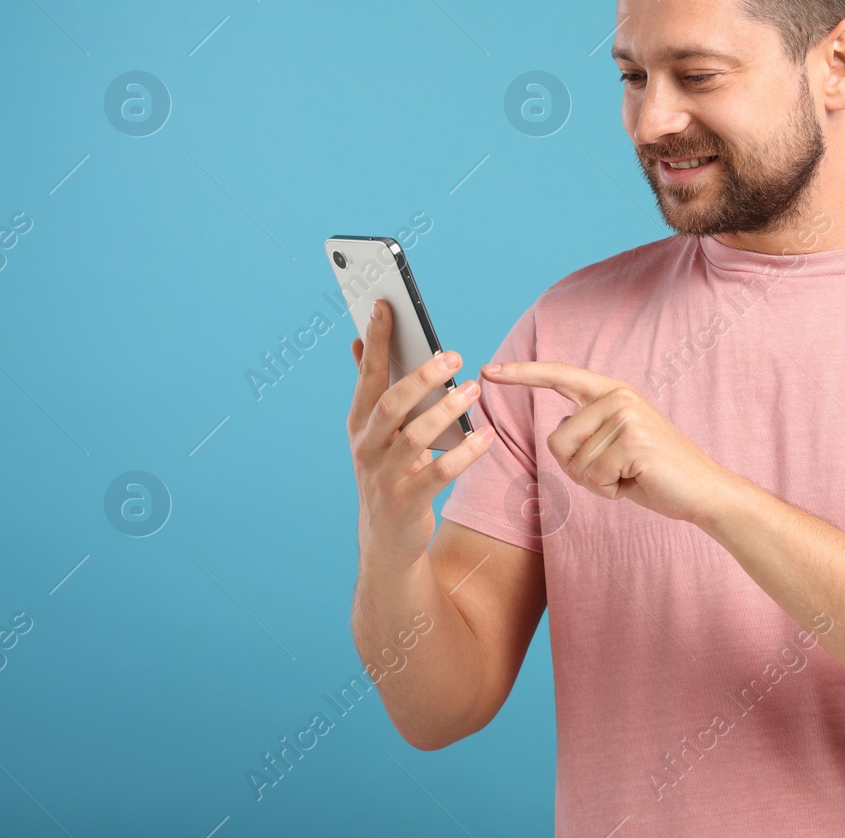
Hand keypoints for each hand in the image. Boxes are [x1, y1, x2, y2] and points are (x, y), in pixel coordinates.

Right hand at [348, 300, 494, 571]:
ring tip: (474, 389)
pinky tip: (488, 436)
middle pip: (391, 403)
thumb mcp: (373, 432)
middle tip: (453, 355)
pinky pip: (440, 472)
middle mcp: (367, 446)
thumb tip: (356, 340)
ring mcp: (385, 475)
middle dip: (420, 376)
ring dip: (447, 409)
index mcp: (359, 423)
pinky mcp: (408, 500)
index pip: (367, 375)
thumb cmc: (388, 472)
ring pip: (415, 436)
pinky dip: (466, 452)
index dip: (374, 340)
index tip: (384, 305)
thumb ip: (371, 389)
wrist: (386, 540)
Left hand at [479, 361, 743, 524]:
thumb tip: (559, 429)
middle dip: (579, 470)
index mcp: (612, 392)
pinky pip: (593, 477)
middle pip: (557, 441)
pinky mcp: (632, 439)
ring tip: (631, 474)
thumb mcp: (616, 444)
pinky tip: (636, 481)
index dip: (521, 374)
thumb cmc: (655, 473)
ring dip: (598, 482)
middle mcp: (617, 396)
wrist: (703, 491)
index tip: (487, 370)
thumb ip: (587, 432)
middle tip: (619, 471)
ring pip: (574, 463)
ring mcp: (626, 415)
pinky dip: (610, 491)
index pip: (558, 376)